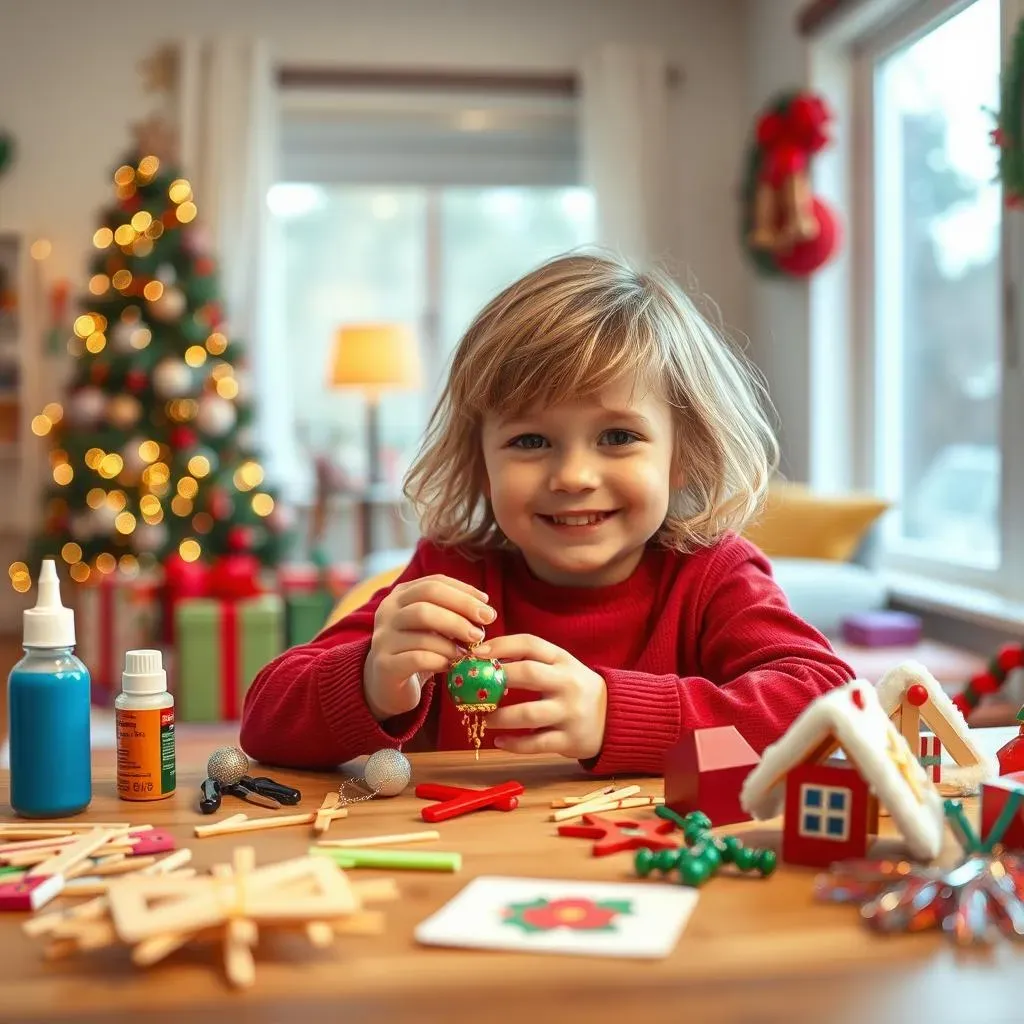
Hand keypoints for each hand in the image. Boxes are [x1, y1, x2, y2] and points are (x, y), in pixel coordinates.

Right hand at [364, 575, 494, 720]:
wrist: (386, 684)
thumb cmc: (417, 649)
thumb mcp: (433, 625)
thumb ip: (452, 613)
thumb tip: (484, 609)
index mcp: (400, 596)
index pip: (434, 583)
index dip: (464, 592)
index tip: (487, 606)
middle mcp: (387, 612)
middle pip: (427, 601)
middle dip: (461, 612)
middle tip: (482, 629)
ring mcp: (383, 638)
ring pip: (422, 631)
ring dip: (452, 642)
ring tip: (468, 651)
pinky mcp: (385, 665)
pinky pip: (418, 658)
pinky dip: (440, 660)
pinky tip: (451, 666)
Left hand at [477, 635, 606, 760]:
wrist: (614, 717)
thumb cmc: (575, 688)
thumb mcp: (561, 667)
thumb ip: (531, 661)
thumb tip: (486, 659)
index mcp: (563, 660)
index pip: (530, 643)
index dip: (501, 645)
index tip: (476, 653)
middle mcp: (568, 683)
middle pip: (529, 674)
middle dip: (497, 678)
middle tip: (474, 687)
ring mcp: (570, 713)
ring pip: (528, 713)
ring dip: (500, 717)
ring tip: (484, 718)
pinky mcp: (569, 740)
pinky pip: (535, 743)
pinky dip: (513, 744)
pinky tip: (499, 741)